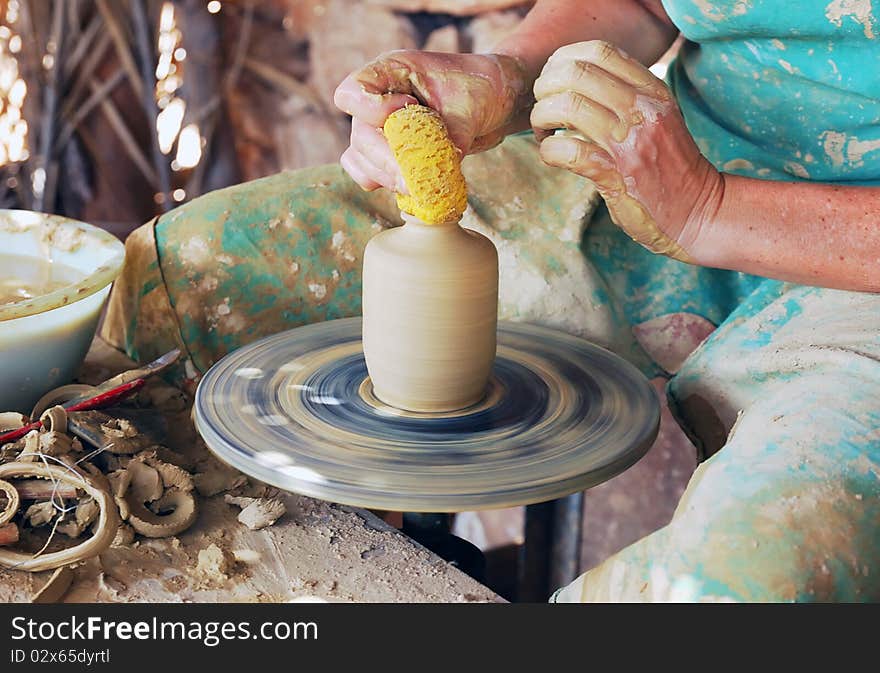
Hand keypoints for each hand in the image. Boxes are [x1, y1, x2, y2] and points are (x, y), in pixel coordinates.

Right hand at [333, 50, 529, 191]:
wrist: (492, 100)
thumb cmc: (480, 89)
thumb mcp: (471, 106)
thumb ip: (452, 137)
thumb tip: (436, 177)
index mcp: (392, 73)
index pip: (353, 92)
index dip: (372, 109)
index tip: (410, 106)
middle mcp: (378, 100)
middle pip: (360, 137)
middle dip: (387, 161)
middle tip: (414, 180)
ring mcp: (379, 128)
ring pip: (362, 160)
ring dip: (388, 177)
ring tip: (419, 186)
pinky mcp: (388, 152)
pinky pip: (368, 173)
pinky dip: (385, 183)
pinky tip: (411, 188)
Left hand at [530, 40, 722, 261]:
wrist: (697, 210)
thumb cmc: (668, 165)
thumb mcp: (656, 118)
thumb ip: (624, 97)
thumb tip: (572, 84)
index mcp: (651, 90)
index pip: (600, 51)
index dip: (565, 60)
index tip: (553, 80)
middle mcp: (642, 110)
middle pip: (577, 73)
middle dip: (545, 87)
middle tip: (541, 107)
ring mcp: (629, 142)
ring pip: (568, 107)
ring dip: (542, 118)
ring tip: (543, 132)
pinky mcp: (615, 175)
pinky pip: (567, 151)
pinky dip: (549, 150)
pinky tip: (552, 155)